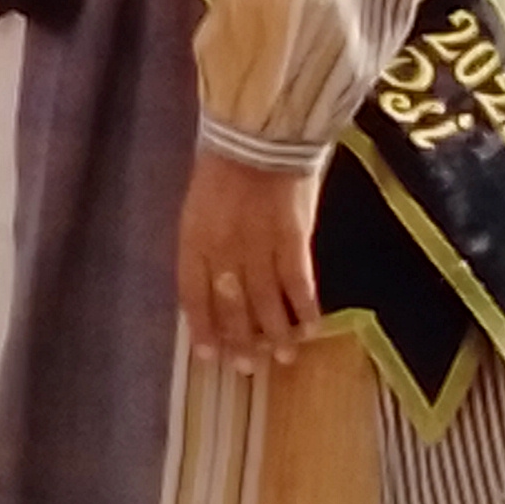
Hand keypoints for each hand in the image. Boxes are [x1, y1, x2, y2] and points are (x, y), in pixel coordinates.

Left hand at [177, 143, 324, 367]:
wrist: (259, 135)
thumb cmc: (223, 168)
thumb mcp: (199, 207)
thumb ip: (204, 246)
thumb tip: (212, 287)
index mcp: (192, 239)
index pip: (193, 295)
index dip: (202, 328)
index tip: (209, 356)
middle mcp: (223, 249)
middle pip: (231, 305)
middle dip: (239, 340)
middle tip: (246, 368)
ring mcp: (259, 246)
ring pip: (266, 302)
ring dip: (275, 334)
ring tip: (282, 358)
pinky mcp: (294, 239)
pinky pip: (298, 283)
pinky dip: (305, 309)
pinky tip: (312, 329)